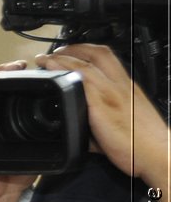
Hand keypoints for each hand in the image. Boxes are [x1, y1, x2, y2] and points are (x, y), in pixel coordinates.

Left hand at [39, 43, 170, 192]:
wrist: (156, 153)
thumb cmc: (142, 143)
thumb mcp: (122, 123)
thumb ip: (100, 121)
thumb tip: (81, 128)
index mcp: (126, 87)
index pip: (108, 57)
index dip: (87, 50)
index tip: (70, 52)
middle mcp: (120, 86)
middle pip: (98, 53)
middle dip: (73, 48)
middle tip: (54, 51)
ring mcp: (111, 94)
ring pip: (86, 65)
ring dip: (62, 58)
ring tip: (45, 59)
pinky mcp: (102, 106)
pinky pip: (82, 82)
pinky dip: (64, 73)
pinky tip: (51, 71)